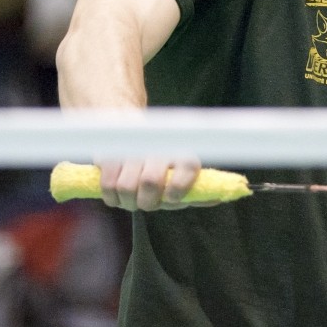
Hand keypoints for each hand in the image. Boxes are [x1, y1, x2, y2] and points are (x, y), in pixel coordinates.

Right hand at [96, 155, 211, 210]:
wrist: (125, 124)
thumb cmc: (159, 158)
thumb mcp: (180, 170)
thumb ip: (197, 188)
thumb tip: (218, 198)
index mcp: (181, 149)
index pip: (187, 166)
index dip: (179, 187)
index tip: (171, 197)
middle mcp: (158, 145)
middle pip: (150, 182)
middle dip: (147, 201)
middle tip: (146, 202)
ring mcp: (132, 148)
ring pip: (126, 187)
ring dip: (127, 202)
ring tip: (131, 198)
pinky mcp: (109, 152)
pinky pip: (108, 185)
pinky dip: (111, 197)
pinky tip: (116, 194)